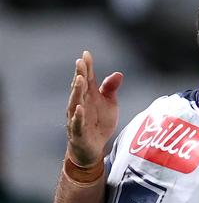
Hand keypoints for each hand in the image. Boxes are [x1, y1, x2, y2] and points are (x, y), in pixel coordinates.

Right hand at [66, 50, 122, 165]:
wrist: (92, 148)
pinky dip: (78, 115)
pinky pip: (77, 123)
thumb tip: (118, 74)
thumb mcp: (109, 104)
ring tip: (80, 79)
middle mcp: (80, 104)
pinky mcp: (78, 132)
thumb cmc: (99, 123)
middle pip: (79, 87)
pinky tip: (80, 107)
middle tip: (80, 62)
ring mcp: (77, 117)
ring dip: (77, 91)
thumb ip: (111, 89)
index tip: (86, 54)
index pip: (87, 78)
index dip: (86, 66)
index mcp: (88, 96)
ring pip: (75, 102)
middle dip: (80, 74)